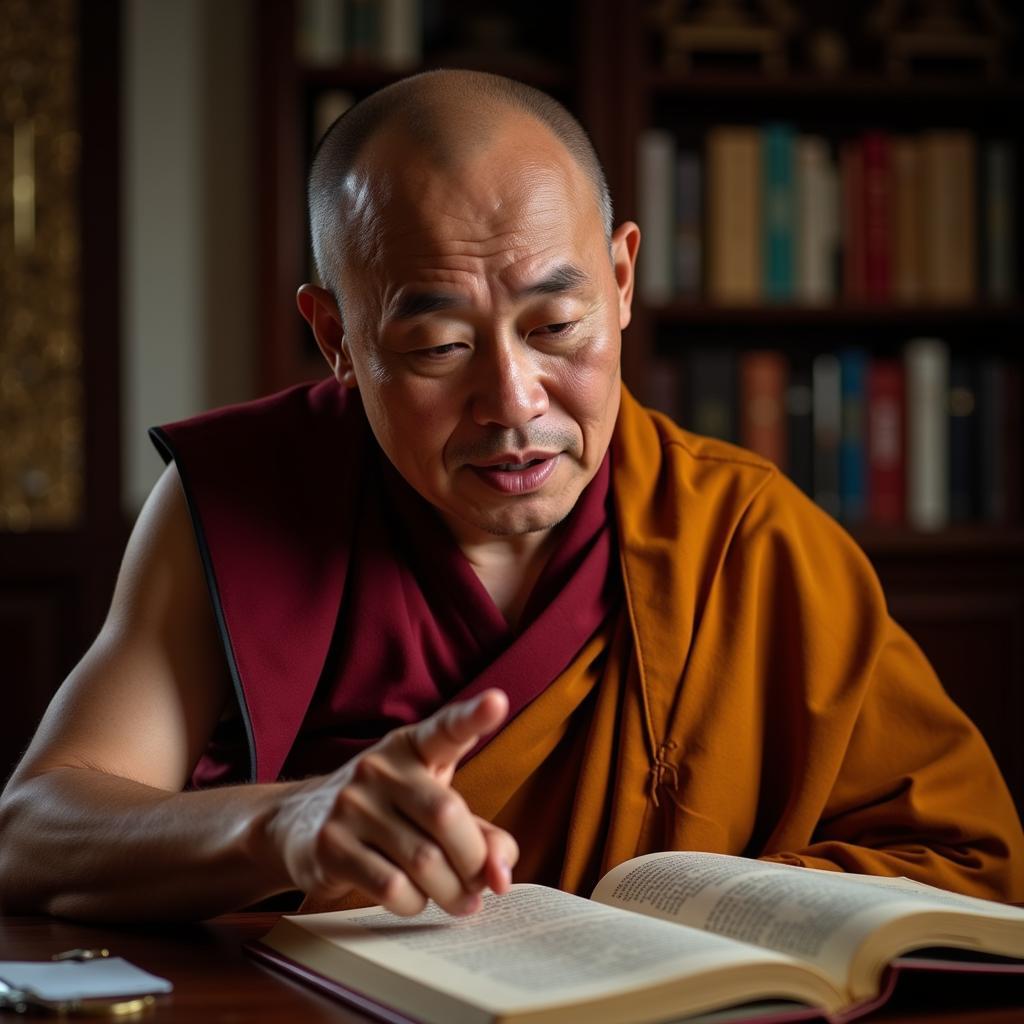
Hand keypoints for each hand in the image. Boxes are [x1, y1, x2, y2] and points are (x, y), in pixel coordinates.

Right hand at [269, 688, 518, 915]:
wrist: (298, 823)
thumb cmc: (388, 813)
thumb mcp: (433, 808)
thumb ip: (479, 835)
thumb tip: (500, 876)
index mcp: (413, 747)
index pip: (446, 728)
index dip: (473, 716)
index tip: (497, 702)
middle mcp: (380, 767)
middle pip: (446, 815)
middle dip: (473, 862)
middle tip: (481, 887)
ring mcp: (351, 803)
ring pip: (423, 860)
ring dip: (450, 893)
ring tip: (458, 901)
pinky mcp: (331, 844)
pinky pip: (391, 887)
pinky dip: (415, 904)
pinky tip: (415, 901)